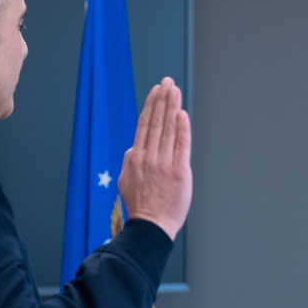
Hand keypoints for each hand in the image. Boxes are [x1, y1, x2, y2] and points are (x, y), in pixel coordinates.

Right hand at [118, 77, 192, 240]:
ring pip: (167, 129)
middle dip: (162, 99)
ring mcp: (164, 163)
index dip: (151, 105)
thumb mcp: (126, 181)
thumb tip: (134, 147)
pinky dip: (181, 128)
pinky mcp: (178, 171)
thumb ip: (129, 161)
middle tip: (167, 82)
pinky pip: (180, 144)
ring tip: (174, 90)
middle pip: (156, 122)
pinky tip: (181, 113)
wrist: (151, 225)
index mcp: (135, 157)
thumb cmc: (140, 206)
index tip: (156, 91)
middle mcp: (149, 157)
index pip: (144, 125)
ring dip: (171, 107)